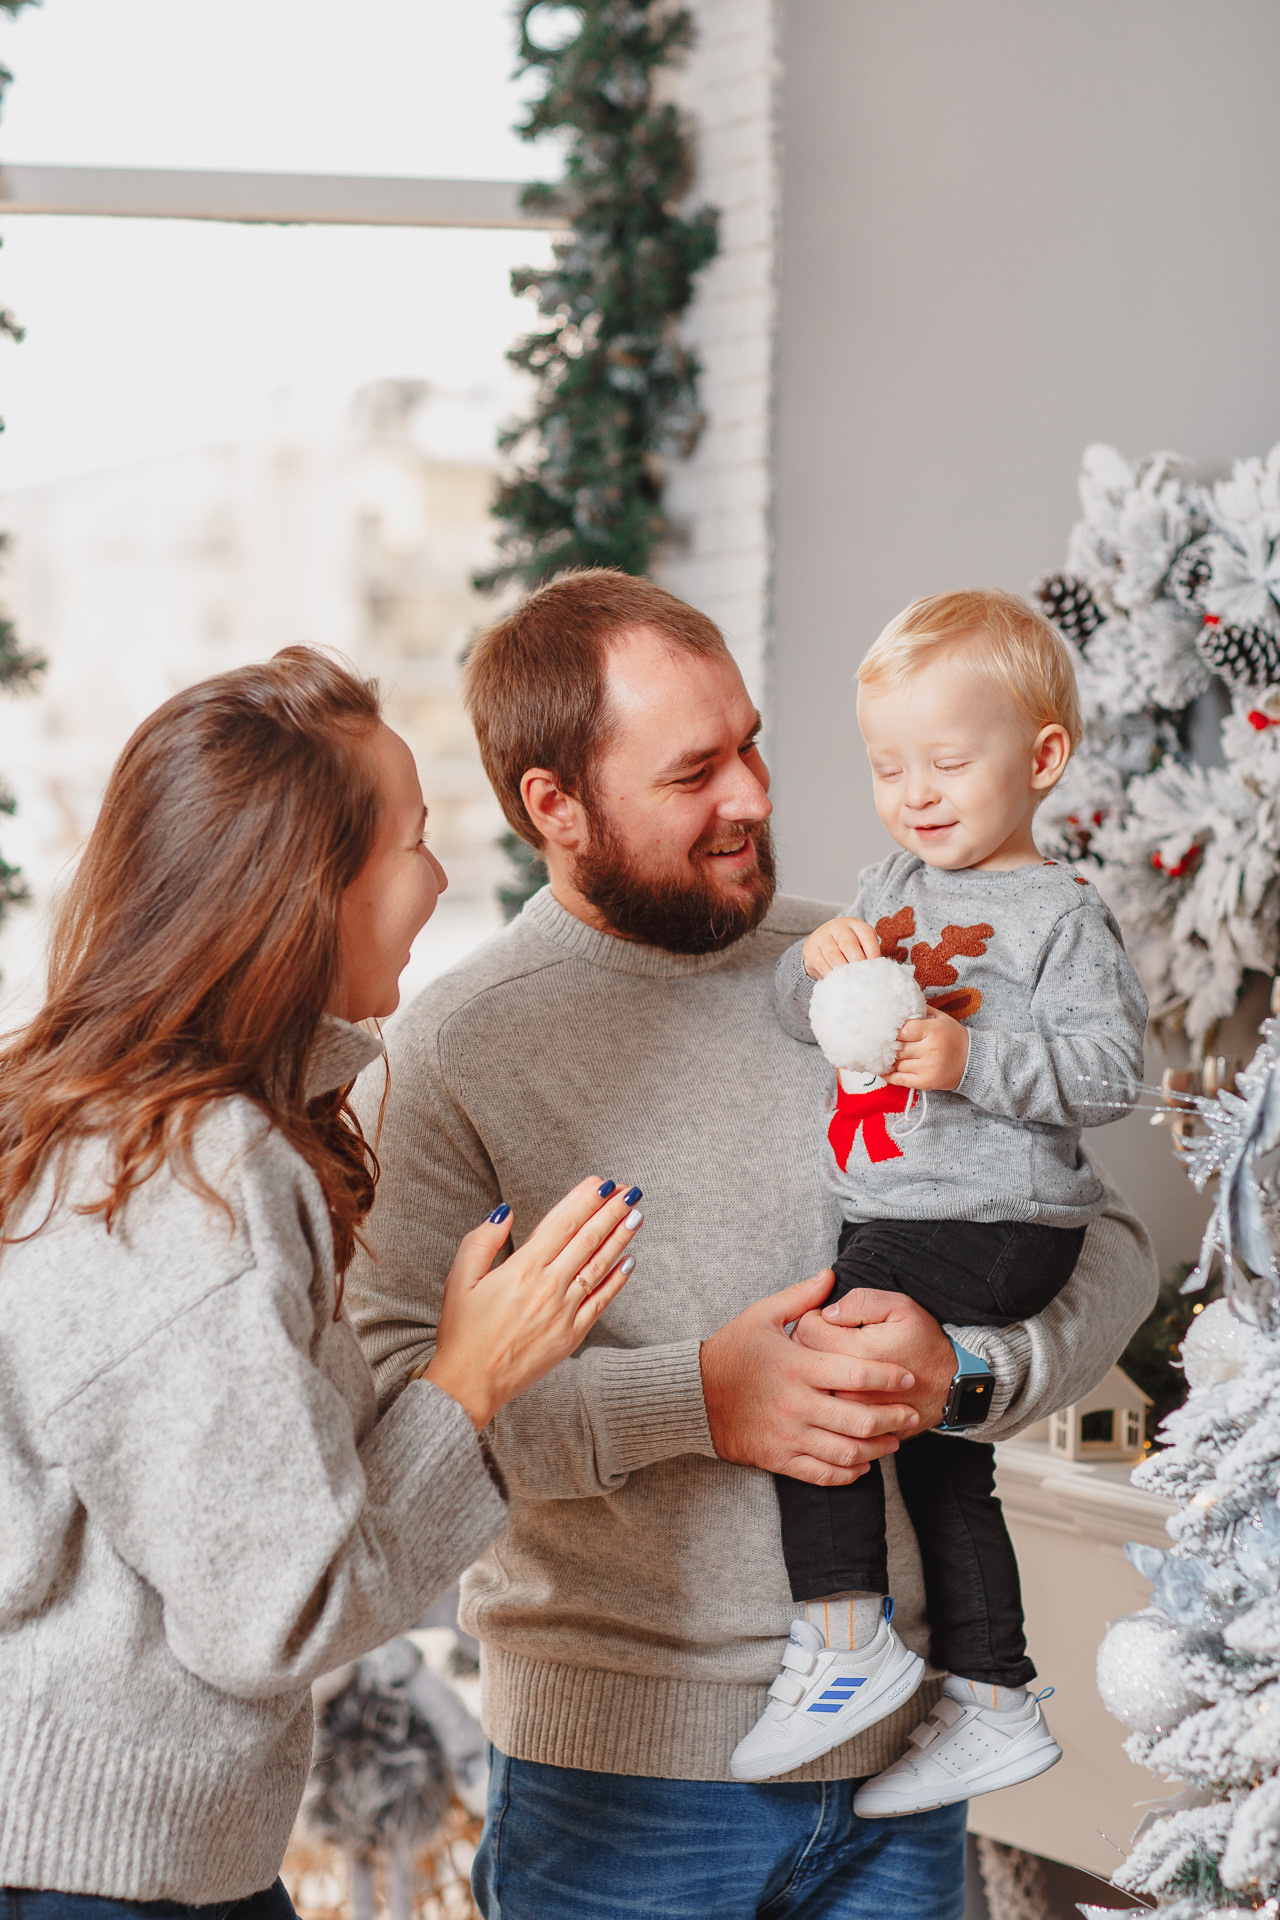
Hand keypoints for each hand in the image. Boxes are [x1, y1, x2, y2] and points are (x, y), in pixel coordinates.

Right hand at [423, 1178, 641, 1429]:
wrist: (470, 1384)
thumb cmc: (461, 1331)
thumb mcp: (458, 1279)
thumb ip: (482, 1241)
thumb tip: (507, 1211)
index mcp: (522, 1268)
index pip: (562, 1224)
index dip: (585, 1200)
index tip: (602, 1182)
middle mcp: (549, 1287)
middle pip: (587, 1240)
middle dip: (610, 1211)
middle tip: (630, 1190)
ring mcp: (564, 1312)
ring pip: (599, 1267)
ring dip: (620, 1238)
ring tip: (636, 1215)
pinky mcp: (572, 1336)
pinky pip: (600, 1302)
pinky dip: (617, 1281)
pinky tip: (629, 1262)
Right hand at [699, 1271, 920, 1484]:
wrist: (691, 1396)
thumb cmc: (729, 1352)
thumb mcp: (761, 1316)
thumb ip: (800, 1297)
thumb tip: (830, 1275)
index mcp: (797, 1366)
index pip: (856, 1372)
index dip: (888, 1376)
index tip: (908, 1377)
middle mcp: (796, 1403)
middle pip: (859, 1418)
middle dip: (893, 1418)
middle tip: (911, 1414)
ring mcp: (788, 1434)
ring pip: (846, 1451)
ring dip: (877, 1449)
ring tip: (894, 1441)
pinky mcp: (778, 1458)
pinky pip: (822, 1473)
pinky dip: (848, 1473)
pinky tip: (861, 1465)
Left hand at [792, 1287, 955, 1431]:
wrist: (949, 1387)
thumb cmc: (925, 1344)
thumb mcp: (902, 1308)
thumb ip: (862, 1302)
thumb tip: (830, 1311)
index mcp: (858, 1352)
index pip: (807, 1329)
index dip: (813, 1316)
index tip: (828, 1318)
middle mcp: (849, 1386)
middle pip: (802, 1359)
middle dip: (809, 1343)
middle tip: (830, 1336)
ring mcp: (850, 1411)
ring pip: (809, 1386)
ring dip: (814, 1371)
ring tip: (833, 1361)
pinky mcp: (854, 1427)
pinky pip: (823, 1409)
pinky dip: (824, 1395)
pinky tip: (839, 1384)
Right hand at [802, 916, 880, 979]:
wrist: (821, 943)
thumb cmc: (847, 948)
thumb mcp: (860, 945)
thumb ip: (868, 955)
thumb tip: (877, 973)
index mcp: (855, 924)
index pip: (866, 935)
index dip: (873, 952)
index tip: (876, 968)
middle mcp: (838, 927)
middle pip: (848, 944)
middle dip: (857, 962)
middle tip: (863, 977)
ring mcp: (822, 936)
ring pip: (834, 955)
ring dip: (843, 970)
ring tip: (851, 982)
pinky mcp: (811, 949)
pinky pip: (821, 964)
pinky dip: (830, 974)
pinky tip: (837, 981)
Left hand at [888, 1006, 968, 1090]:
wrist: (973, 1061)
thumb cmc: (953, 1037)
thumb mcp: (941, 1018)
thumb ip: (920, 1011)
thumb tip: (898, 1003)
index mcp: (934, 1031)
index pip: (904, 1030)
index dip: (894, 1031)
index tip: (887, 1031)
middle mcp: (931, 1050)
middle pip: (899, 1048)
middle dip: (889, 1046)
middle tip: (881, 1043)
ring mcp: (928, 1068)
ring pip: (897, 1064)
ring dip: (889, 1060)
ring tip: (882, 1055)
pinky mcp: (926, 1082)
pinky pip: (900, 1080)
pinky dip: (888, 1075)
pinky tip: (882, 1070)